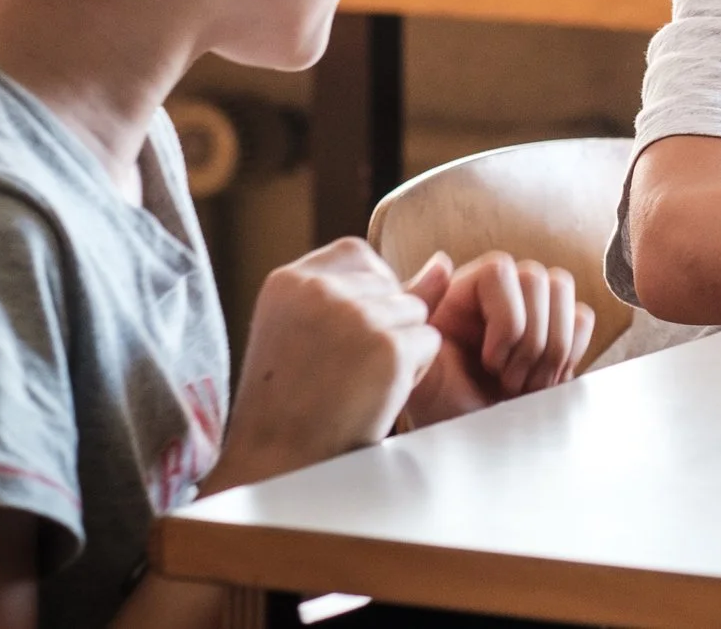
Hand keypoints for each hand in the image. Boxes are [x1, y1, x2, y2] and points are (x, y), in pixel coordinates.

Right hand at [209, 238, 440, 490]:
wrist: (276, 465)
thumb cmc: (293, 403)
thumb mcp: (315, 332)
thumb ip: (374, 290)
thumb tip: (443, 262)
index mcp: (289, 280)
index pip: (357, 255)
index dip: (366, 295)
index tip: (341, 338)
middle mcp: (320, 288)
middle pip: (392, 287)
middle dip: (384, 326)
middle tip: (341, 373)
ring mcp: (356, 315)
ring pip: (416, 314)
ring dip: (400, 350)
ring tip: (355, 386)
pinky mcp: (388, 347)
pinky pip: (429, 343)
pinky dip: (414, 373)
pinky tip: (374, 397)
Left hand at [398, 250, 590, 428]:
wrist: (466, 430)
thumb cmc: (438, 399)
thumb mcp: (417, 362)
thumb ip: (417, 312)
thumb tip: (441, 263)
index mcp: (464, 289)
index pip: (500, 269)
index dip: (506, 318)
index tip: (491, 362)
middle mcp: (500, 289)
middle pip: (537, 277)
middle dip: (531, 342)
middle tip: (509, 382)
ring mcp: (532, 306)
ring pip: (562, 288)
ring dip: (553, 347)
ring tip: (526, 384)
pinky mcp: (558, 328)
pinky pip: (582, 316)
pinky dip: (571, 351)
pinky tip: (544, 380)